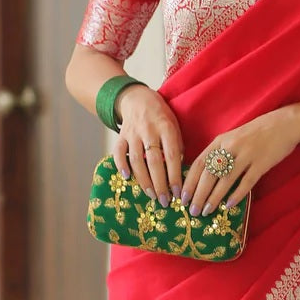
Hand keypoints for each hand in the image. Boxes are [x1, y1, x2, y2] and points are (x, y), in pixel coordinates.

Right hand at [113, 84, 183, 204]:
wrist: (137, 98)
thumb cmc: (161, 116)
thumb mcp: (175, 126)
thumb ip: (177, 147)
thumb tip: (180, 173)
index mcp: (166, 128)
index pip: (172, 157)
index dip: (175, 177)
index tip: (179, 193)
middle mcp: (149, 131)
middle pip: (154, 162)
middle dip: (160, 184)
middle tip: (165, 201)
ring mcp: (133, 133)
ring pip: (137, 160)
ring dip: (144, 181)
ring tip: (151, 195)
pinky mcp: (121, 136)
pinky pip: (119, 152)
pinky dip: (121, 165)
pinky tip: (127, 178)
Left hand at [180, 108, 299, 216]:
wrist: (284, 124)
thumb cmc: (257, 133)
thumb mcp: (233, 138)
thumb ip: (219, 153)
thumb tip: (204, 177)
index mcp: (220, 140)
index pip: (199, 163)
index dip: (189, 181)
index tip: (182, 197)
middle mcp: (230, 147)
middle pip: (209, 174)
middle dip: (198, 194)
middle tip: (192, 210)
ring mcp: (246, 155)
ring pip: (225, 180)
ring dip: (214, 198)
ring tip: (206, 211)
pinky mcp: (262, 163)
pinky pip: (246, 182)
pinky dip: (236, 195)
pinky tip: (229, 205)